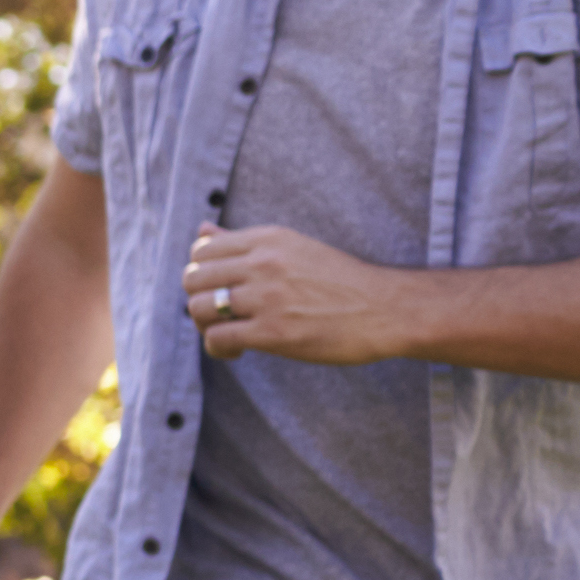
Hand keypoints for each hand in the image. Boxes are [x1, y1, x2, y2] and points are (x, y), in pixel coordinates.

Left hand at [183, 225, 416, 364]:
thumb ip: (242, 241)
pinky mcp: (272, 332)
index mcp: (268, 239)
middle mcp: (263, 263)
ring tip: (230, 334)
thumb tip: (201, 229)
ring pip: (198, 309)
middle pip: (191, 279)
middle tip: (222, 315)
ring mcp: (267, 297)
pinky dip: (219, 349)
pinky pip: (216, 339)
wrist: (388, 309)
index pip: (201, 251)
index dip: (203, 274)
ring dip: (206, 326)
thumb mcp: (292, 249)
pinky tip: (238, 350)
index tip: (223, 289)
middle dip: (200, 300)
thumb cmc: (340, 281)